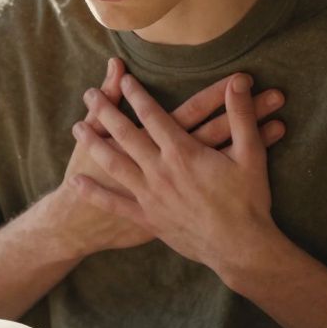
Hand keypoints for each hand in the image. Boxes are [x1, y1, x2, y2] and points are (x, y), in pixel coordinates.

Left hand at [70, 72, 287, 282]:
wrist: (240, 247)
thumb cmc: (248, 200)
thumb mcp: (251, 154)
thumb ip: (241, 115)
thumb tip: (239, 81)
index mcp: (182, 152)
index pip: (153, 115)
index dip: (136, 95)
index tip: (123, 80)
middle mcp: (160, 170)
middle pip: (126, 134)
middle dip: (106, 112)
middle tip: (89, 94)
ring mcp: (150, 196)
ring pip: (114, 164)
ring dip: (93, 144)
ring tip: (77, 128)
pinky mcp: (148, 219)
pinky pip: (115, 204)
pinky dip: (94, 193)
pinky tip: (75, 183)